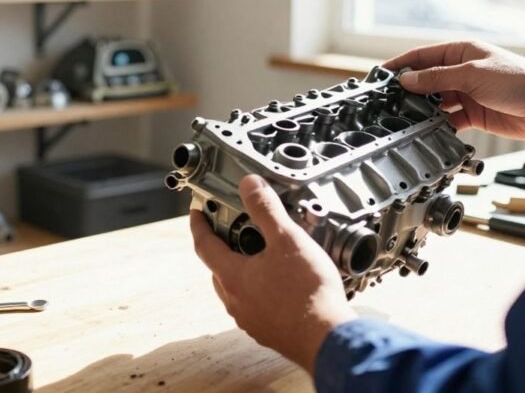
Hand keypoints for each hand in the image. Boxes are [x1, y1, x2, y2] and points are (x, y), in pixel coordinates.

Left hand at [189, 175, 356, 373]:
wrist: (328, 340)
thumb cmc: (308, 293)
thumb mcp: (287, 239)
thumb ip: (266, 209)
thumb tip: (249, 184)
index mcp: (232, 277)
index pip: (204, 245)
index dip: (199, 225)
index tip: (196, 213)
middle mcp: (235, 301)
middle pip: (219, 267)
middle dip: (223, 246)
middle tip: (234, 229)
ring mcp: (250, 319)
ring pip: (237, 288)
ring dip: (243, 269)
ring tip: (263, 254)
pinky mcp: (267, 331)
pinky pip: (255, 304)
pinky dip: (259, 289)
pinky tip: (280, 283)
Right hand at [384, 41, 524, 150]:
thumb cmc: (518, 80)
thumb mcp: (471, 74)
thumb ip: (437, 78)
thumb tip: (408, 79)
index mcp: (461, 52)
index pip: (422, 56)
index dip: (401, 65)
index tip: (380, 75)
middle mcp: (461, 71)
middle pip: (426, 80)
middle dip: (407, 90)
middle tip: (386, 101)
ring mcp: (466, 94)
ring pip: (434, 102)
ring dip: (421, 110)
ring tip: (402, 118)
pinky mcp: (473, 115)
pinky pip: (447, 120)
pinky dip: (437, 125)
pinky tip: (426, 131)